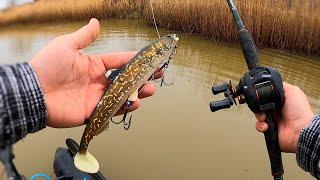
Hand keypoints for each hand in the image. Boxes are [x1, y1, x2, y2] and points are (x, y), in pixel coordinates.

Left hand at [30, 18, 158, 127]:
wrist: (33, 92)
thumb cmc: (48, 66)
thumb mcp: (67, 45)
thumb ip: (84, 36)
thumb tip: (95, 21)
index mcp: (94, 66)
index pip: (119, 61)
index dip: (135, 60)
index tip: (150, 58)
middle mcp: (98, 82)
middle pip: (125, 80)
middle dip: (142, 79)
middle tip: (156, 76)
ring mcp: (97, 98)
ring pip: (123, 96)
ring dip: (138, 93)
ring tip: (149, 90)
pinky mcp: (93, 112)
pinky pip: (113, 110)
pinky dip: (125, 107)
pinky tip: (134, 102)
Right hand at [255, 82, 313, 152]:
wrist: (299, 130)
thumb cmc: (299, 111)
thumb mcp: (292, 91)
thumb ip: (280, 85)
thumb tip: (270, 82)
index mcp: (281, 99)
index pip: (266, 94)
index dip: (261, 95)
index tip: (258, 96)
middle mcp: (276, 108)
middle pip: (259, 104)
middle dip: (258, 106)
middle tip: (262, 107)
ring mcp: (272, 118)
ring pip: (257, 114)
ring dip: (259, 116)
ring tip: (265, 117)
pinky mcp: (269, 128)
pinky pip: (259, 125)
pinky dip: (261, 125)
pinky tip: (267, 125)